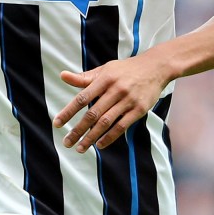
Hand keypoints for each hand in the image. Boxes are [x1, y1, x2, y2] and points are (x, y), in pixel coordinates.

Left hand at [53, 53, 169, 152]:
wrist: (156, 67)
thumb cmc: (125, 69)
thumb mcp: (105, 69)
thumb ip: (84, 77)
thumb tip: (62, 76)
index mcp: (104, 79)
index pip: (82, 97)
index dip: (68, 112)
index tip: (57, 124)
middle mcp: (115, 89)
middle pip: (93, 113)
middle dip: (78, 130)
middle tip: (67, 142)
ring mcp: (128, 100)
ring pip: (106, 122)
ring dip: (91, 137)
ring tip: (80, 147)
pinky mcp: (139, 109)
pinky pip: (122, 126)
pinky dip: (110, 137)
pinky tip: (99, 144)